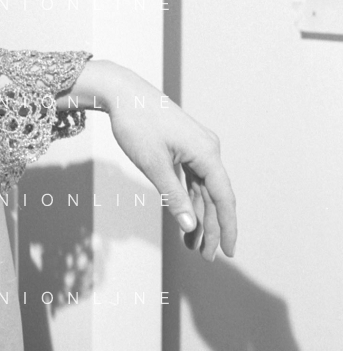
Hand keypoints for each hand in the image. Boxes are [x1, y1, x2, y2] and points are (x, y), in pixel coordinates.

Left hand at [62, 60, 237, 260]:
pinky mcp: (185, 146)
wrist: (121, 93)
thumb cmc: (136, 126)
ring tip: (192, 246)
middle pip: (215, 196)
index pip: (224, 197)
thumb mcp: (153, 165)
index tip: (228, 252)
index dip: (227, 227)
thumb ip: (174, 196)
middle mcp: (208, 149)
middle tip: (205, 256)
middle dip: (212, 228)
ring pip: (203, 189)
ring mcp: (197, 147)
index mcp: (207, 153)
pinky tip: (186, 219)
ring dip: (198, 216)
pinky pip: (192, 178)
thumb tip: (191, 226)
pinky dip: (188, 199)